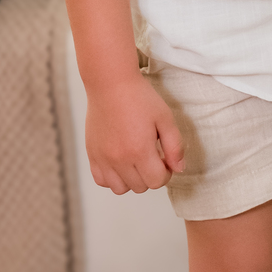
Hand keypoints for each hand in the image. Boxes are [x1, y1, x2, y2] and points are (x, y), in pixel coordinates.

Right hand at [84, 74, 183, 194]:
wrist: (110, 84)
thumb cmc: (139, 98)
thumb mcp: (166, 118)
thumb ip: (175, 147)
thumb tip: (179, 169)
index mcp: (139, 150)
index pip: (157, 182)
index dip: (165, 172)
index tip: (164, 159)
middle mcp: (119, 158)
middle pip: (140, 187)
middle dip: (150, 175)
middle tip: (151, 155)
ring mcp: (103, 158)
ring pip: (120, 188)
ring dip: (132, 179)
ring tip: (135, 160)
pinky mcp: (92, 154)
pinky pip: (102, 180)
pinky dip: (112, 177)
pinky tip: (120, 162)